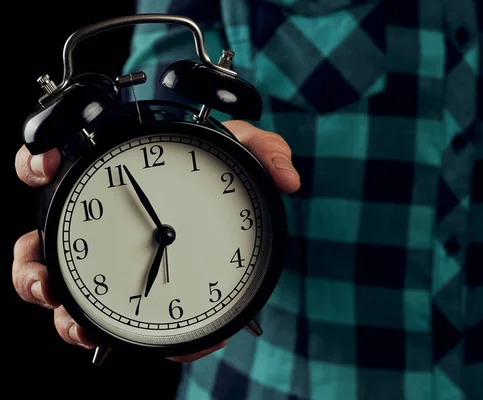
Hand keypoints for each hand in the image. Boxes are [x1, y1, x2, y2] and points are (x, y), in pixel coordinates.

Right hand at [12, 120, 300, 361]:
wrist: (230, 212)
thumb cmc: (223, 176)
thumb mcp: (240, 153)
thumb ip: (263, 151)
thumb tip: (288, 179)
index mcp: (110, 176)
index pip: (53, 166)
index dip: (37, 163)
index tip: (49, 167)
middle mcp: (99, 222)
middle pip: (41, 246)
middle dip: (32, 267)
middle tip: (47, 278)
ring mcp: (110, 261)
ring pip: (64, 293)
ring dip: (64, 315)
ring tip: (81, 327)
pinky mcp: (132, 295)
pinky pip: (113, 320)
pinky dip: (119, 337)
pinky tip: (143, 343)